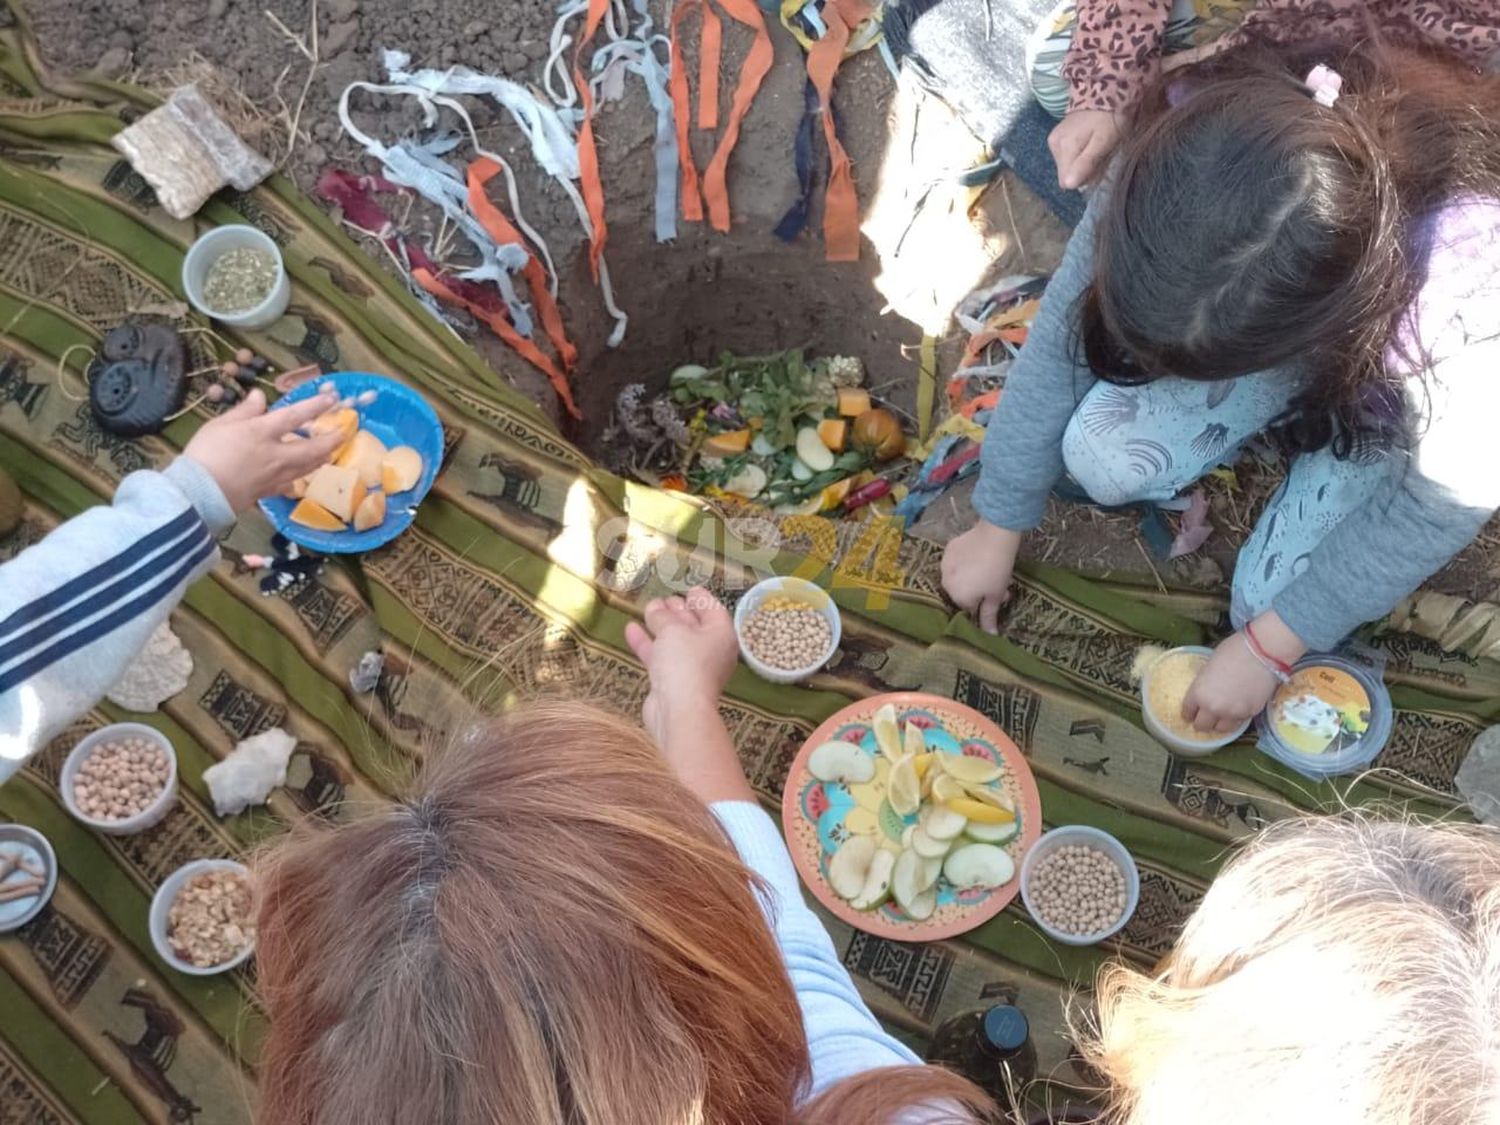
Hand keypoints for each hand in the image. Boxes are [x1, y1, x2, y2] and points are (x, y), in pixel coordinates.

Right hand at [182, 387, 342, 512]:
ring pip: (307, 466)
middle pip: (313, 448)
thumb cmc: (206, 453)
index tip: (332, 399)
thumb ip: (244, 411)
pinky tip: (300, 474)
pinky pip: (292, 482)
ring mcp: (275, 475)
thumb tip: (260, 396)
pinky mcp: (269, 491)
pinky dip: (300, 475)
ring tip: (330, 451)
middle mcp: (276, 454)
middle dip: (332, 440)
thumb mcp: (220, 424)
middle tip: (345, 433)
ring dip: (322, 457)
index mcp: (262, 432)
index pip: (295, 416)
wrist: (198, 492)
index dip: (315, 406)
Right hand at [625, 588, 752, 803]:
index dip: (702, 598)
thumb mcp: (673, 631)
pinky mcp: (673, 682)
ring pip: (676, 642)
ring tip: (647, 609)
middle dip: (679, 612)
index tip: (690, 588)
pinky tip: (631, 629)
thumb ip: (663, 617)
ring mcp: (692, 668)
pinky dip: (649, 643)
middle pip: (695, 626)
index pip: (714, 610)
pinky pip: (662, 657)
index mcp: (721, 635)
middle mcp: (711, 651)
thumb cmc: (685, 663)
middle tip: (665, 598)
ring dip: (661, 626)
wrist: (678, 710)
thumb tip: (656, 607)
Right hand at [941, 521, 1022, 633]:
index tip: (998, 596)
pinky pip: (956, 562)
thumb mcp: (996, 595)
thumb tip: (990, 636)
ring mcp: (944, 565)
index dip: (985, 604)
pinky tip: (979, 555)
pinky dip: (965, 562)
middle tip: (997, 583)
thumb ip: (989, 617)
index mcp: (957, 597)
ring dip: (970, 577)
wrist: (995, 535)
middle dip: (978, 590)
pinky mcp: (948, 549)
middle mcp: (945, 583)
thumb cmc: (997, 570)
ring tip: (988, 568)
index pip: (969, 608)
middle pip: (962, 593)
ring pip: (958, 577)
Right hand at [1048, 109, 1121, 190]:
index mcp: (1064, 148)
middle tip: (1101, 153)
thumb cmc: (1109, 117)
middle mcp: (1054, 145)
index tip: (1098, 164)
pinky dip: (1080, 153)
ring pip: (1067, 165)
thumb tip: (1068, 185)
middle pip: (1066, 174)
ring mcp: (1054, 140)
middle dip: (1084, 169)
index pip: (1067, 182)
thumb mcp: (1103, 142)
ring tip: (1097, 145)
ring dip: (1083, 161)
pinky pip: (1067, 155)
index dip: (1084, 178)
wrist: (1107, 90)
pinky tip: (1090, 141)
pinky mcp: (1057, 135)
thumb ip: (1086, 164)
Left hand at [1182, 611, 1305, 733]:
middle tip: (1204, 718)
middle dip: (1201, 723)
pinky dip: (1236, 719)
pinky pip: (1238, 723)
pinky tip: (1236, 711)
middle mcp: (1213, 708)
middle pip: (1202, 726)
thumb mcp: (1209, 666)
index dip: (1188, 713)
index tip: (1190, 713)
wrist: (1262, 653)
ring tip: (1220, 718)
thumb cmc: (1233, 651)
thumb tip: (1206, 688)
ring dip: (1218, 725)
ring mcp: (1232, 713)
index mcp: (1198, 693)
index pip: (1187, 712)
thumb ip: (1204, 683)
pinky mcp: (1250, 714)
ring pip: (1221, 730)